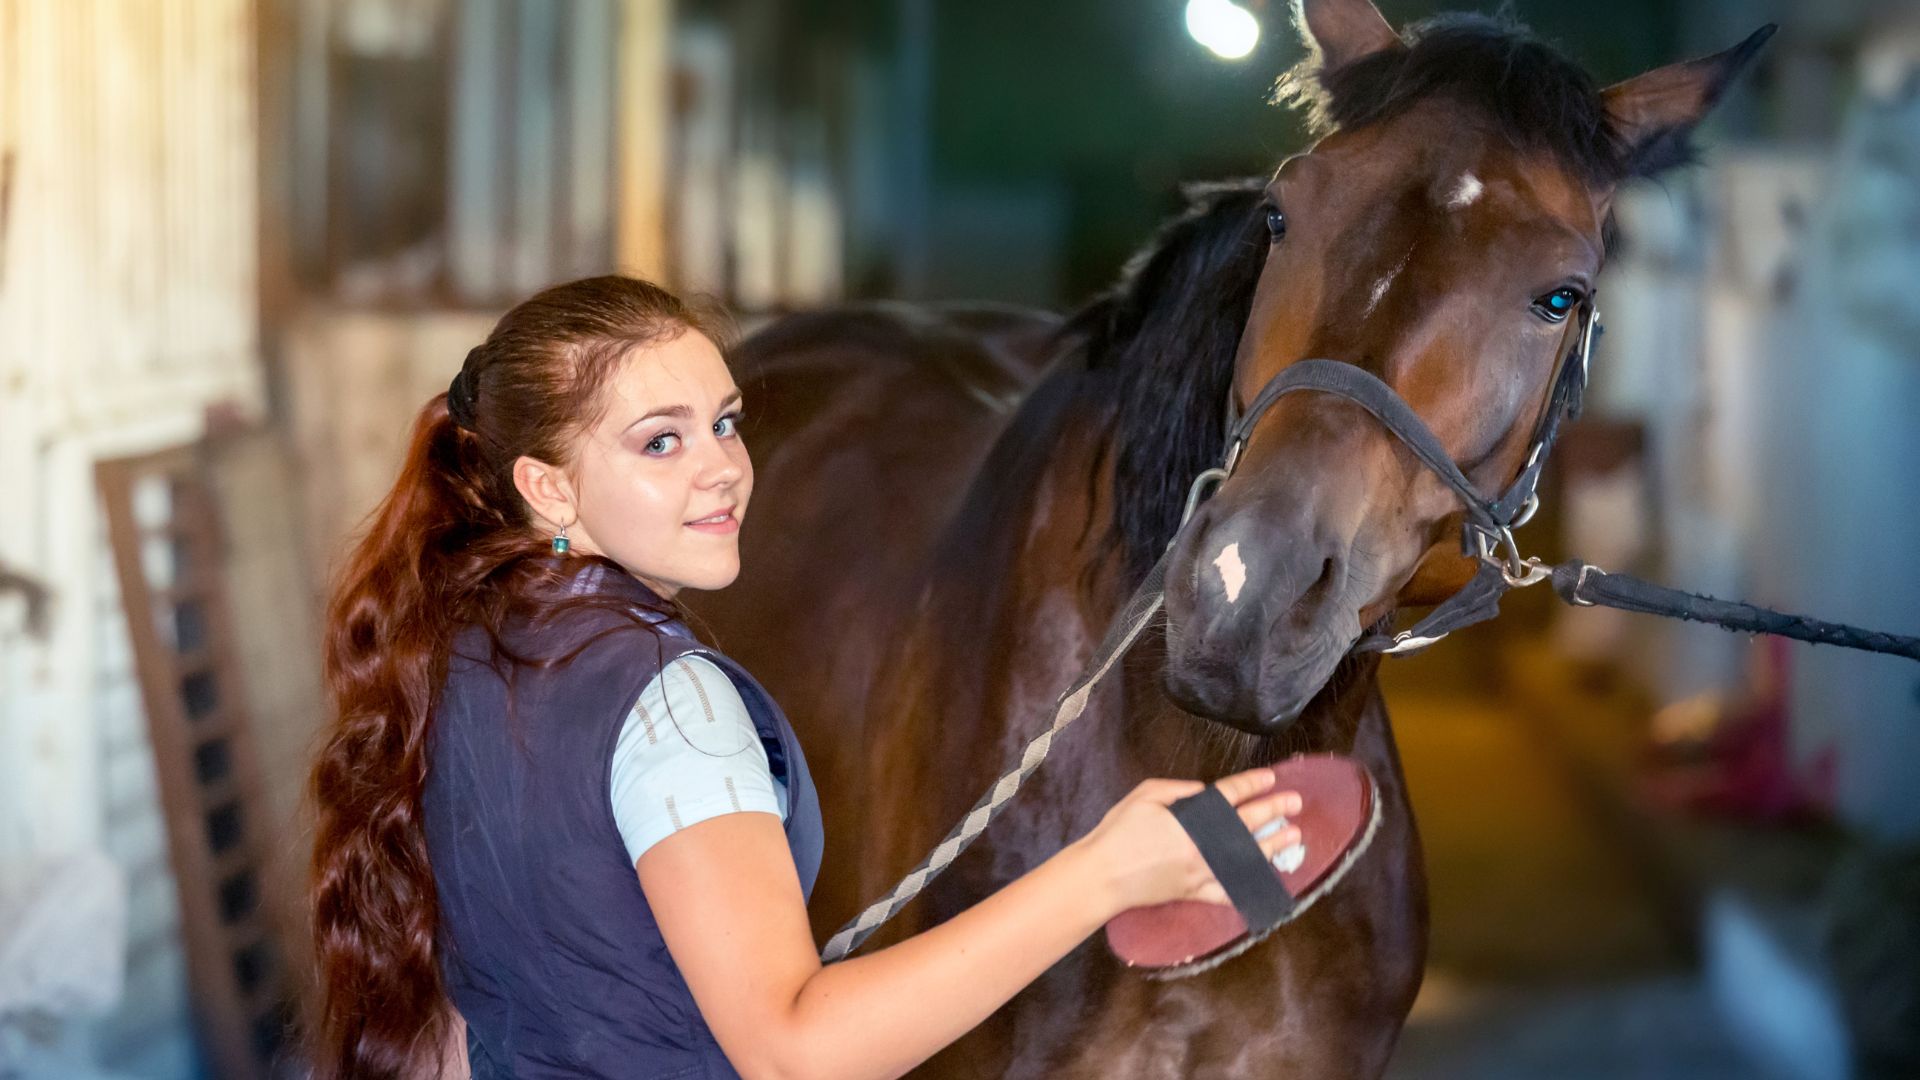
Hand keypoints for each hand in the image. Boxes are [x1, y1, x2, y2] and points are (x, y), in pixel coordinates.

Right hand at [1079, 767, 1303, 912]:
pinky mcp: (1194, 894)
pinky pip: (1225, 893)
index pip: (1230, 796)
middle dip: (1274, 811)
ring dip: (1272, 846)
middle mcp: (1204, 846)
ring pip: (1245, 859)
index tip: (1271, 778)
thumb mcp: (1145, 795)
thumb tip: (1204, 792)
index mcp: (1192, 818)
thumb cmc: (1118, 832)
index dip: (1253, 784)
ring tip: (1292, 836)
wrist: (1102, 875)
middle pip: (1247, 825)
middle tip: (1296, 803)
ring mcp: (1202, 872)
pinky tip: (1263, 882)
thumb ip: (1178, 790)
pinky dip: (1245, 888)